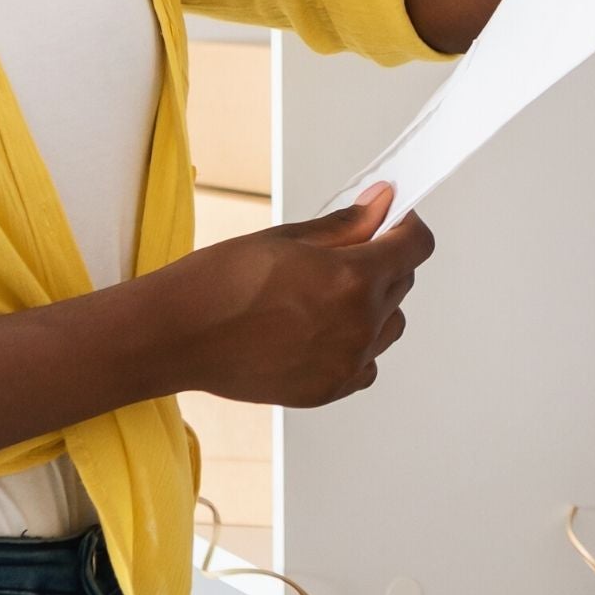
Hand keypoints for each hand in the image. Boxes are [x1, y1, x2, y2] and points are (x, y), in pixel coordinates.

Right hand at [158, 185, 433, 406]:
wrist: (177, 336)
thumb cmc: (220, 282)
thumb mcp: (288, 238)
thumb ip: (346, 225)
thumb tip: (382, 205)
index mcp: (353, 278)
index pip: (416, 246)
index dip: (406, 226)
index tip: (393, 220)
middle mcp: (360, 324)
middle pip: (403, 283)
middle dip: (384, 261)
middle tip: (343, 254)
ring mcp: (347, 362)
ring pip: (390, 325)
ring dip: (374, 305)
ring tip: (325, 296)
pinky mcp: (330, 389)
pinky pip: (367, 363)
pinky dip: (357, 345)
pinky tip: (320, 330)